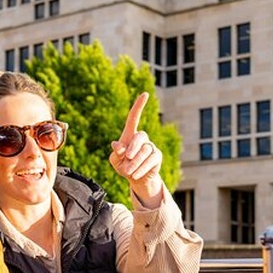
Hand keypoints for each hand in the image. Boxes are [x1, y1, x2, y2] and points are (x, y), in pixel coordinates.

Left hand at [109, 92, 162, 206]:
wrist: (135, 179)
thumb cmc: (124, 166)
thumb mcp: (115, 160)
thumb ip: (115, 153)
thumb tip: (116, 144)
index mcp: (130, 135)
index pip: (134, 117)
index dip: (139, 106)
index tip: (145, 94)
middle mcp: (142, 138)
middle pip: (139, 136)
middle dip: (132, 149)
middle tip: (127, 160)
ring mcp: (151, 146)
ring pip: (144, 151)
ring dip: (135, 163)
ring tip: (129, 172)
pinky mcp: (157, 156)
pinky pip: (151, 160)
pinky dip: (142, 168)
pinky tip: (136, 175)